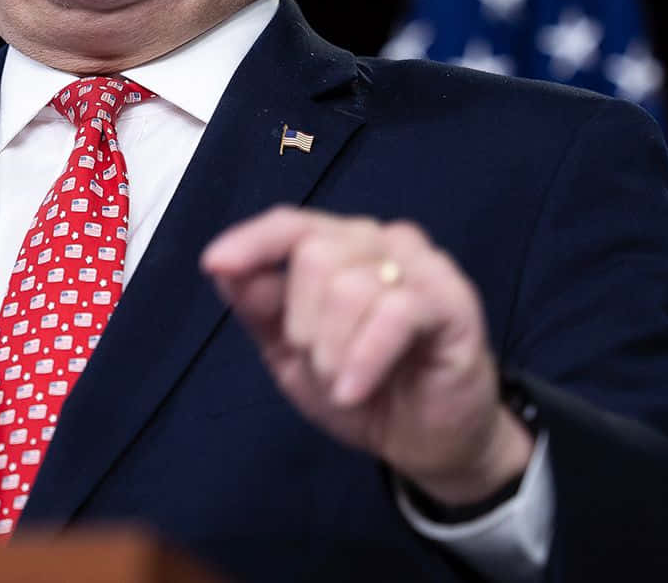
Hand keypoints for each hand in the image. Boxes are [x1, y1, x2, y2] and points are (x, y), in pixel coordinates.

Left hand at [200, 206, 531, 505]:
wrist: (424, 443)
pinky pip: (395, 313)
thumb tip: (222, 266)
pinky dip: (364, 358)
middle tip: (319, 366)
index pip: (290, 224)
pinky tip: (354, 389)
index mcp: (339, 245)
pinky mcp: (453, 300)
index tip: (214, 263)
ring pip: (351, 285)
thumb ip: (261, 308)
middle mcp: (380, 241)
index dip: (251, 241)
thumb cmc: (357, 386)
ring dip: (333, 350)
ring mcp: (421, 266)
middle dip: (302, 324)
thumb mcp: (290, 353)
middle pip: (315, 254)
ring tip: (343, 382)